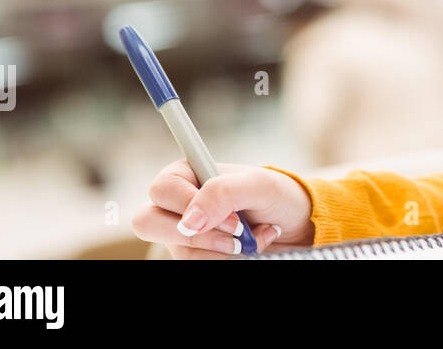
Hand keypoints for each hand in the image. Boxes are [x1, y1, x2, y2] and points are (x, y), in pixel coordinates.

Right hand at [131, 160, 314, 259]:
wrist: (294, 225)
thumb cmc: (275, 195)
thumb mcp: (259, 184)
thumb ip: (223, 192)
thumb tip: (190, 219)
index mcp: (186, 175)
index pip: (161, 189)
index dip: (188, 205)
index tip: (231, 216)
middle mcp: (178, 206)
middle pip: (148, 223)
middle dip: (197, 235)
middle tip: (236, 235)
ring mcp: (182, 235)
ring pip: (177, 252)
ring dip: (220, 251)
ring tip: (250, 239)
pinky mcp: (194, 256)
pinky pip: (194, 265)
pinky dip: (224, 261)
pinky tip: (246, 250)